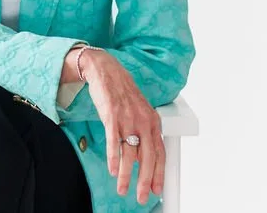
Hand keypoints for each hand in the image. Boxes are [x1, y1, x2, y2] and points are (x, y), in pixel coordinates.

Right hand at [80, 50, 164, 204]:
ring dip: (127, 175)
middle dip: (145, 180)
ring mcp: (128, 119)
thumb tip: (142, 157)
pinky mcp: (112, 116)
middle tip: (141, 196)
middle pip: (147, 158)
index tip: (156, 189)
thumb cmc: (122, 92)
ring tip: (123, 188)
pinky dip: (113, 159)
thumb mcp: (139, 112)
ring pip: (129, 154)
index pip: (160, 153)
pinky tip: (113, 170)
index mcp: (153, 121)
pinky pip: (114, 142)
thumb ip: (143, 133)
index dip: (159, 173)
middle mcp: (143, 121)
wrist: (106, 70)